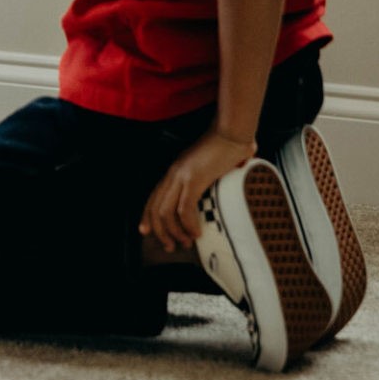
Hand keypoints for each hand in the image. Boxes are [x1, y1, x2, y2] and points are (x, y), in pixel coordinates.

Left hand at [138, 129, 256, 253]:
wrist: (231, 132)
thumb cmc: (226, 148)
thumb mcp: (210, 168)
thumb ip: (209, 181)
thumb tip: (218, 196)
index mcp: (174, 172)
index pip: (153, 198)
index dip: (147, 217)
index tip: (147, 232)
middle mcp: (173, 174)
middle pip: (155, 209)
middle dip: (160, 232)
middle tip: (170, 247)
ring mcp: (181, 176)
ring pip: (166, 212)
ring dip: (174, 232)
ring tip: (185, 242)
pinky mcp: (193, 179)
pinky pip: (185, 209)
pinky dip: (188, 224)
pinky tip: (197, 233)